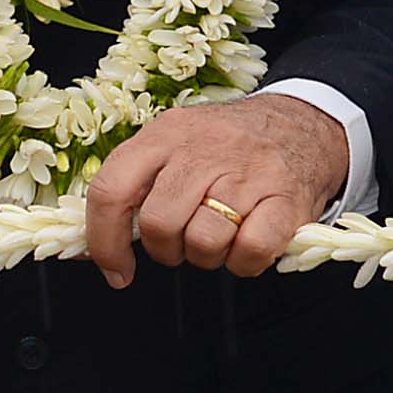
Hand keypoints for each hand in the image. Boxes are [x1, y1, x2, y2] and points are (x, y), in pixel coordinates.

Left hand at [82, 93, 347, 286]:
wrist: (304, 123)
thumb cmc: (229, 146)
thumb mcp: (177, 144)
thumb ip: (134, 188)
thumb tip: (88, 251)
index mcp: (166, 134)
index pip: (112, 190)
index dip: (103, 240)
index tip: (115, 269)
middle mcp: (203, 149)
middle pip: (158, 222)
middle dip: (166, 250)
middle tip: (182, 244)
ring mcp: (247, 172)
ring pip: (203, 242)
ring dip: (208, 257)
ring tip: (220, 238)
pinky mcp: (285, 199)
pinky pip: (250, 251)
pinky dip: (245, 263)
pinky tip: (247, 246)